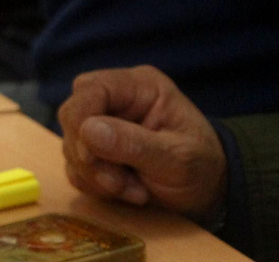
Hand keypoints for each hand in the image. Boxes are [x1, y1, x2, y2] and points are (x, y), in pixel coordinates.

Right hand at [58, 66, 227, 222]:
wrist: (208, 192)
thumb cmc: (202, 167)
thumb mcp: (179, 159)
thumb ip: (136, 144)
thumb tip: (88, 131)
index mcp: (138, 87)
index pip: (90, 89)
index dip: (82, 121)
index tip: (91, 157)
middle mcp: (115, 99)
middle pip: (72, 115)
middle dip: (89, 156)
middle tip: (119, 184)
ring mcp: (101, 124)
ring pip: (70, 144)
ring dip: (95, 175)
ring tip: (134, 191)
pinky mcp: (94, 150)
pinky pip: (74, 165)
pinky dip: (93, 184)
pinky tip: (124, 191)